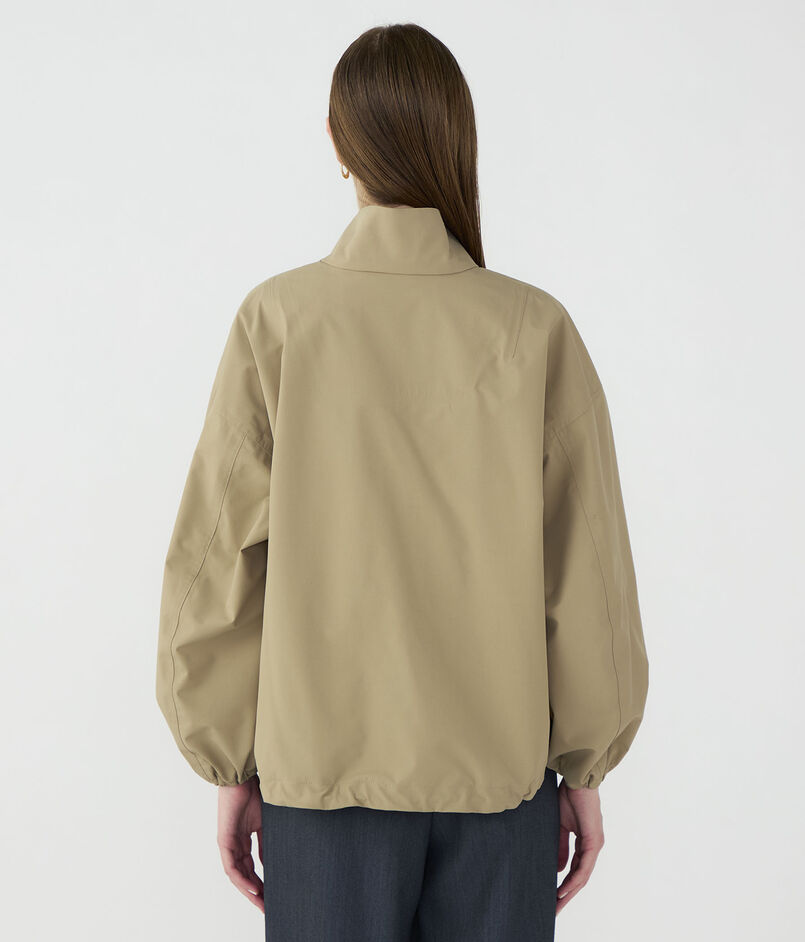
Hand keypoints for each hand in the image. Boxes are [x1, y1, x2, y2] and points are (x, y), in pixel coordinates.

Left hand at [217, 774, 264, 913]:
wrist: (242, 777)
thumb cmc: (253, 792)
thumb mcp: (264, 821)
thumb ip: (265, 842)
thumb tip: (270, 861)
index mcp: (243, 839)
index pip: (251, 867)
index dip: (261, 882)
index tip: (272, 895)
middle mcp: (234, 845)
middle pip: (244, 875)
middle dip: (256, 893)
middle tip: (267, 907)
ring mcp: (228, 844)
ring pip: (237, 875)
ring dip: (249, 891)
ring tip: (262, 903)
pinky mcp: (224, 841)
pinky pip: (232, 867)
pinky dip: (243, 880)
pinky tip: (254, 888)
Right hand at [556, 779, 604, 914]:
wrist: (578, 779)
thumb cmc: (570, 797)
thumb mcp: (562, 826)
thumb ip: (561, 847)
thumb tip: (558, 869)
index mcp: (586, 843)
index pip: (576, 870)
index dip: (566, 884)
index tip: (554, 896)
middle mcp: (593, 847)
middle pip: (581, 877)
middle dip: (567, 895)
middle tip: (555, 909)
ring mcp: (595, 845)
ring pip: (583, 875)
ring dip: (570, 891)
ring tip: (557, 904)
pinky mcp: (593, 840)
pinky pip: (584, 865)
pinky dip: (574, 879)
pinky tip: (565, 888)